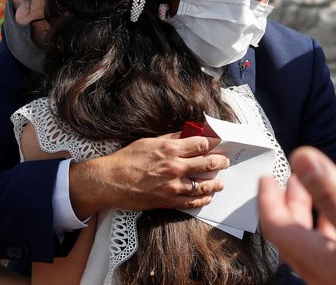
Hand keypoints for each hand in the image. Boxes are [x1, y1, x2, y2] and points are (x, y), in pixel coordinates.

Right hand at [69, 132, 229, 218]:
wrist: (110, 181)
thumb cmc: (127, 159)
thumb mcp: (149, 142)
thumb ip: (171, 138)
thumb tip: (188, 133)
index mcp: (170, 149)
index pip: (202, 144)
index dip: (214, 142)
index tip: (219, 142)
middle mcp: (175, 167)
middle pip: (207, 163)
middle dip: (220, 162)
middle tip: (225, 161)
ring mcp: (173, 186)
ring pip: (203, 185)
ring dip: (215, 183)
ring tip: (220, 183)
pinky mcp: (168, 201)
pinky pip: (191, 201)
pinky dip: (202, 199)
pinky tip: (207, 197)